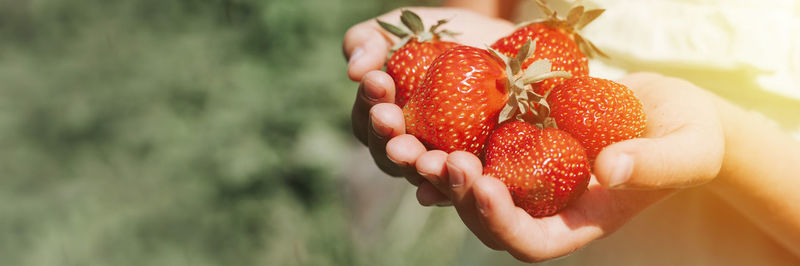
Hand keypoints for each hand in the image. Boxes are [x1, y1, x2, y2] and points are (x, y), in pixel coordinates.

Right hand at [343, 8, 513, 191]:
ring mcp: (442, 164)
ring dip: (425, 169)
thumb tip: (356, 70)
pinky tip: (467, 179)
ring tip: (432, 157)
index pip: (367, 120)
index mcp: (383, 121)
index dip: (369, 101)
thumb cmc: (441, 35)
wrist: (500, 44)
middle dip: (390, 141)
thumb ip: (370, 41)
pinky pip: (467, 186)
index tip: (377, 80)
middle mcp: (409, 149)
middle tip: (391, 126)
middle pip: (390, 156)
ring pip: (427, 177)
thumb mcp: (403, 28)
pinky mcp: (478, 171)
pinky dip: (464, 187)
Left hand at [416, 72, 725, 261]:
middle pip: (488, 218)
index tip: (485, 187)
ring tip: (417, 144)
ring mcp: (529, 173)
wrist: (672, 110)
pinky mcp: (519, 140)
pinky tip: (426, 123)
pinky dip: (449, 138)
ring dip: (441, 169)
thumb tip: (607, 171)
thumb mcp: (685, 150)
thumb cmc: (689, 137)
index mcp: (579, 222)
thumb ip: (652, 165)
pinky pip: (477, 146)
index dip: (502, 222)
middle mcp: (545, 204)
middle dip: (461, 195)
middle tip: (442, 161)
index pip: (530, 242)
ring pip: (472, 185)